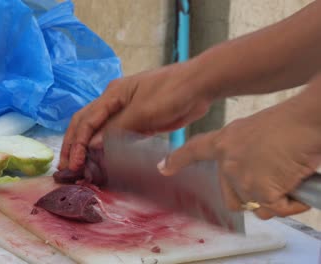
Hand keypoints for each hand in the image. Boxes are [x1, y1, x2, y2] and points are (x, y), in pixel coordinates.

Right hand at [59, 61, 213, 170]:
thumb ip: (117, 128)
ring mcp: (126, 112)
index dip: (77, 143)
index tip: (74, 163)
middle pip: (86, 124)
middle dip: (74, 146)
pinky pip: (116, 137)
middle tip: (66, 168)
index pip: (86, 120)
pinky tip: (102, 162)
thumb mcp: (143, 111)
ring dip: (87, 149)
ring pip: (99, 132)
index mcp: (112, 95)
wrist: (199, 86)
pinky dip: (106, 150)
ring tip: (78, 169)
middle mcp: (114, 103)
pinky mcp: (138, 122)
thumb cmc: (171, 92)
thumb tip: (92, 145)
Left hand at [159, 99, 320, 218]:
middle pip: (231, 197)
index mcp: (224, 141)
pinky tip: (297, 184)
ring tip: (287, 176)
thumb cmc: (290, 122)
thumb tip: (254, 171)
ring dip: (275, 199)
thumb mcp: (255, 131)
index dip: (177, 160)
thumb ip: (243, 151)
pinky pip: (277, 209)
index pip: (193, 150)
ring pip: (256, 207)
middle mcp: (227, 162)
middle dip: (250, 197)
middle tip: (271, 179)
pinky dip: (292, 204)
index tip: (164, 168)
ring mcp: (241, 178)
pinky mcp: (260, 192)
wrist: (306, 121)